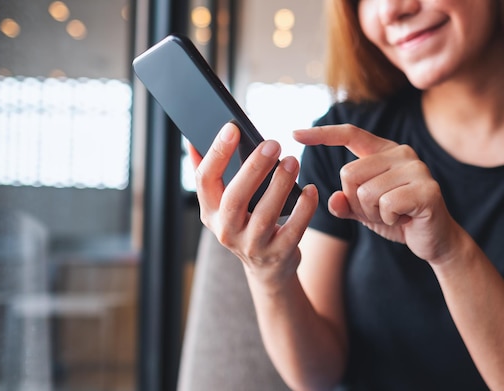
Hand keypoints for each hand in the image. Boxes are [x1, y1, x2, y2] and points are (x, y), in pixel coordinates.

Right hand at [191, 122, 317, 287]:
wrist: (266, 269)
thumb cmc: (245, 225)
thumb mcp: (222, 206)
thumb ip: (210, 176)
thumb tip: (193, 141)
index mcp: (210, 212)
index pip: (205, 180)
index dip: (217, 152)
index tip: (233, 127)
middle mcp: (226, 231)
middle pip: (235, 198)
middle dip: (254, 168)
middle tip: (273, 143)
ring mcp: (251, 246)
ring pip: (265, 215)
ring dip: (280, 184)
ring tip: (293, 160)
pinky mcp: (278, 254)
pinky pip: (293, 230)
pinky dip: (304, 209)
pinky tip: (311, 190)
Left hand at [293, 124, 463, 263]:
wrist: (434, 240)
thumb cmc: (398, 219)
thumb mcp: (365, 211)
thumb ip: (346, 203)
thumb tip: (330, 199)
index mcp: (385, 151)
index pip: (350, 134)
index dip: (322, 135)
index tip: (294, 133)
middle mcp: (402, 153)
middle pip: (349, 174)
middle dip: (356, 201)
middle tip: (380, 210)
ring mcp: (417, 169)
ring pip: (365, 192)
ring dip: (373, 213)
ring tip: (394, 214)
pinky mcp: (427, 189)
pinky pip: (385, 205)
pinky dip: (388, 219)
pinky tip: (404, 219)